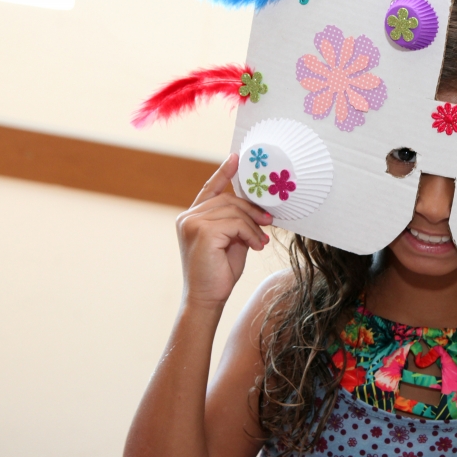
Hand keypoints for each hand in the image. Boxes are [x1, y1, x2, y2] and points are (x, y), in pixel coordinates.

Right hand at [176, 154, 272, 308]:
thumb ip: (237, 222)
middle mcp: (188, 217)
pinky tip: (254, 246)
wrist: (207, 299)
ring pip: (234, 210)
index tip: (236, 157)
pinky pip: (235, 223)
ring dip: (252, 226)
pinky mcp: (202, 231)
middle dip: (252, 210)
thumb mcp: (231, 241)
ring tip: (260, 241)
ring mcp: (192, 223)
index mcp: (192, 217)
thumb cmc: (219, 273)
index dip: (224, 172)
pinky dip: (249, 233)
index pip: (210, 189)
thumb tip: (257, 209)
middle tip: (268, 223)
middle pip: (228, 200)